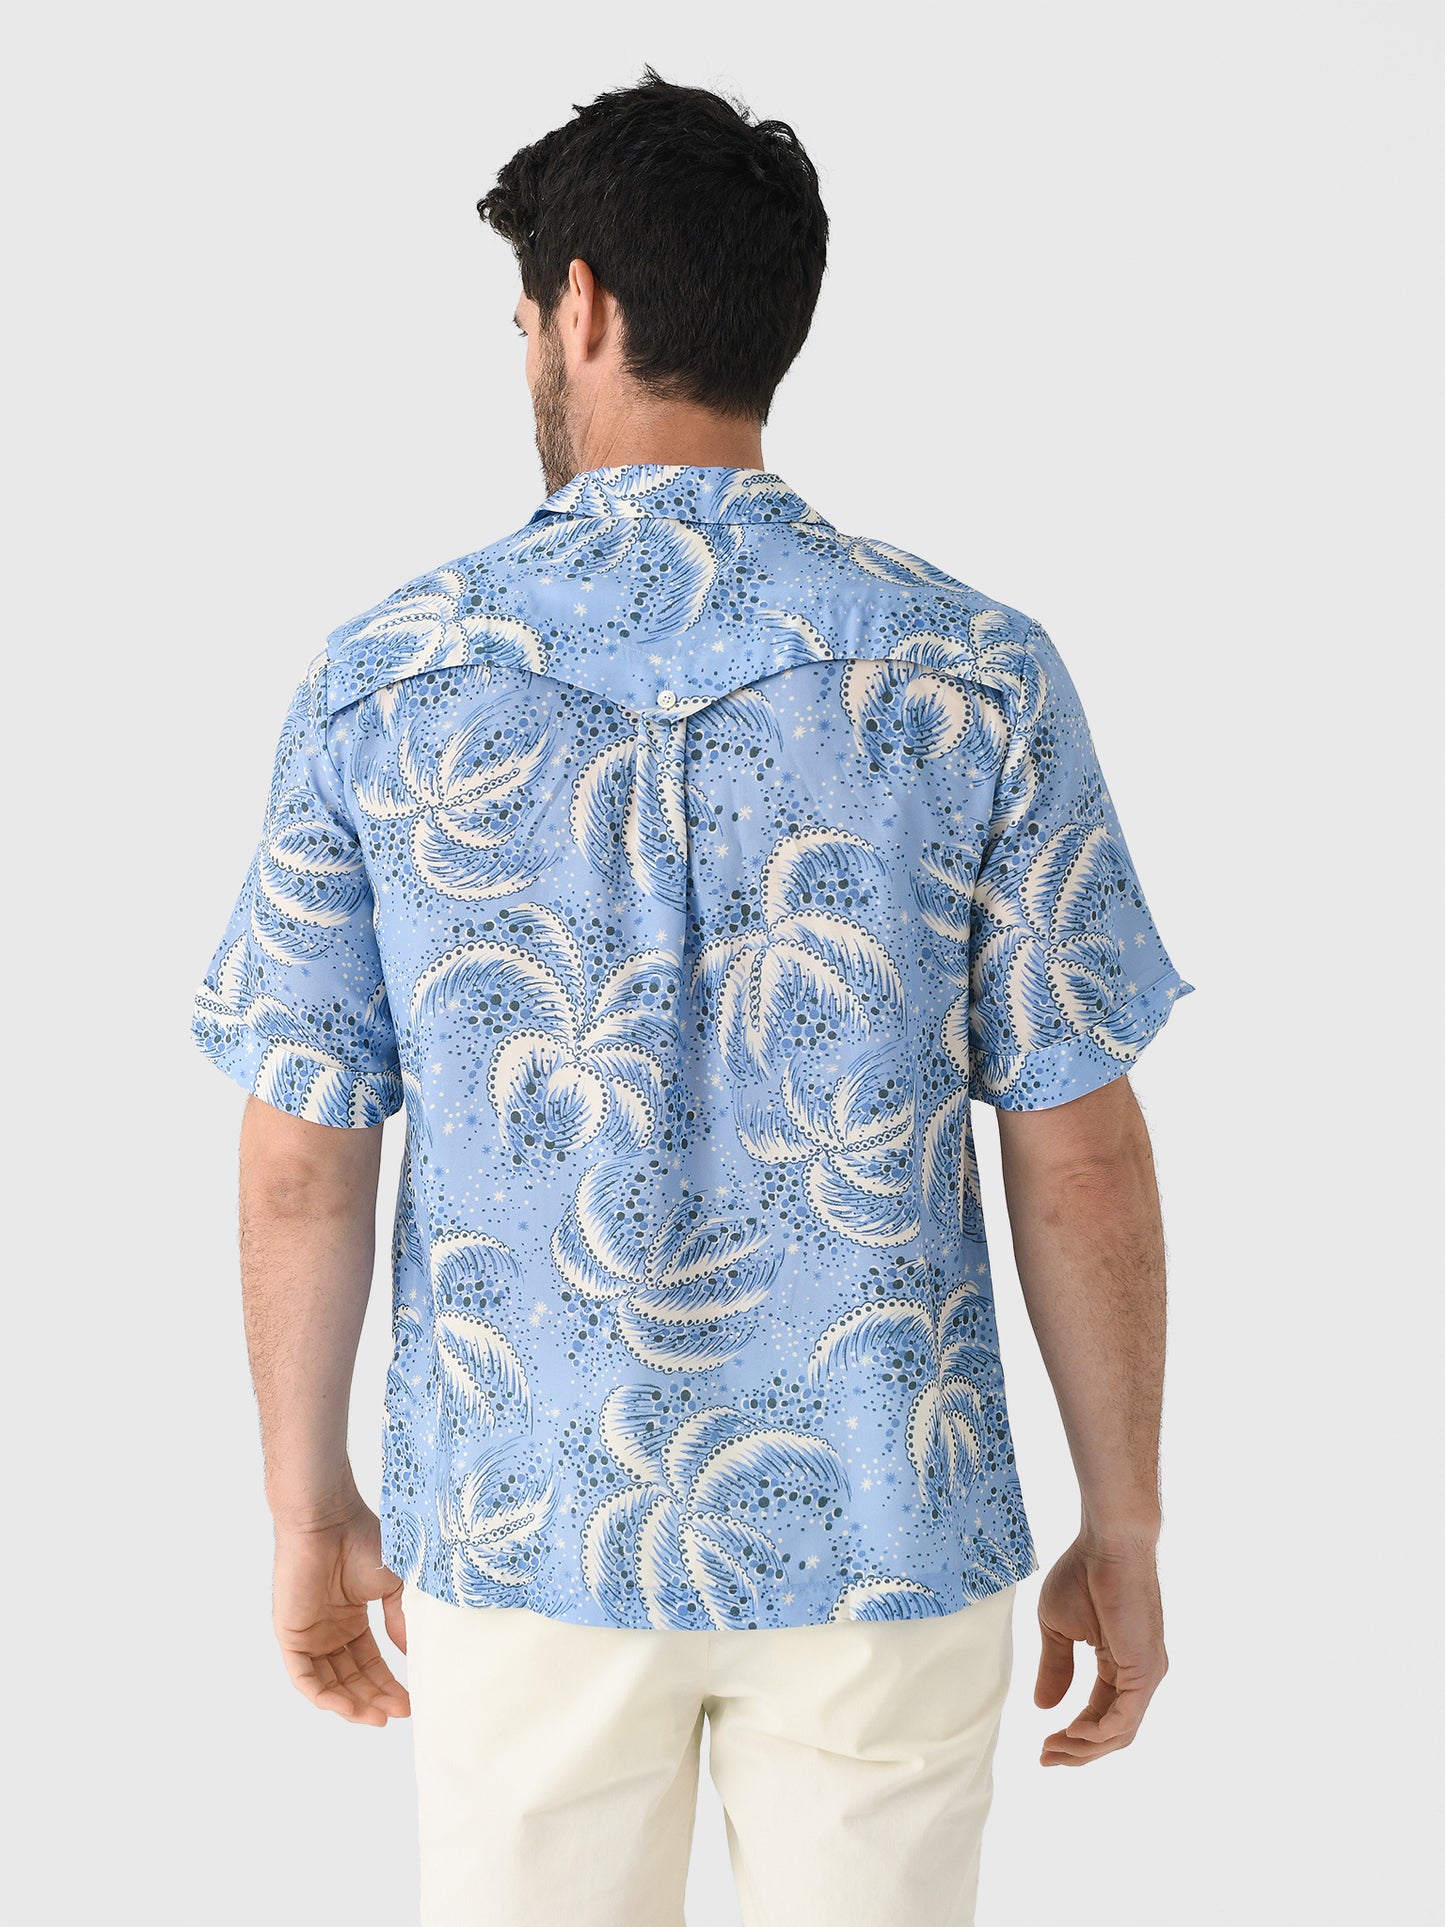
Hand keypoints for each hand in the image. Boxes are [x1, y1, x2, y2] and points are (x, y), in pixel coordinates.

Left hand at [272, 1497, 410, 1725]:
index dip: (389, 1684)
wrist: (328, 1520)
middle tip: (400, 1714)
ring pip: (329, 1685)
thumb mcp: (394, 1584)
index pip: (370, 1663)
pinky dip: (326, 1698)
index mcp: (350, 1619)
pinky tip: (350, 1708)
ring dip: (353, 1705)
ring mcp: (309, 1636)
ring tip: (379, 1718)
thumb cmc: (363, 1540)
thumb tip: (411, 1655)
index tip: (412, 1702)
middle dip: (375, 1699)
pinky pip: (305, 1679)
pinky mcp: (290, 1637)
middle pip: (352, 1679)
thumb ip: (400, 1619)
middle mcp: (329, 1631)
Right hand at [1034, 1532, 1167, 1765]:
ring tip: (1054, 1748)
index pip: (1101, 1714)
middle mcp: (1140, 1675)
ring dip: (1084, 1748)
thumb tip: (1043, 1707)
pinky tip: (1072, 1733)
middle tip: (1047, 1758)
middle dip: (1078, 1751)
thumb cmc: (1082, 1573)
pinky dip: (1098, 1733)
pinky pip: (1124, 1718)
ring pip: (1120, 1733)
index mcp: (1121, 1665)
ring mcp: (1146, 1674)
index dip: (1073, 1736)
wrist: (1106, 1543)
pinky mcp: (1145, 1670)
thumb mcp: (1058, 1629)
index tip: (1043, 1746)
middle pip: (1113, 1733)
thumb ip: (1056, 1668)